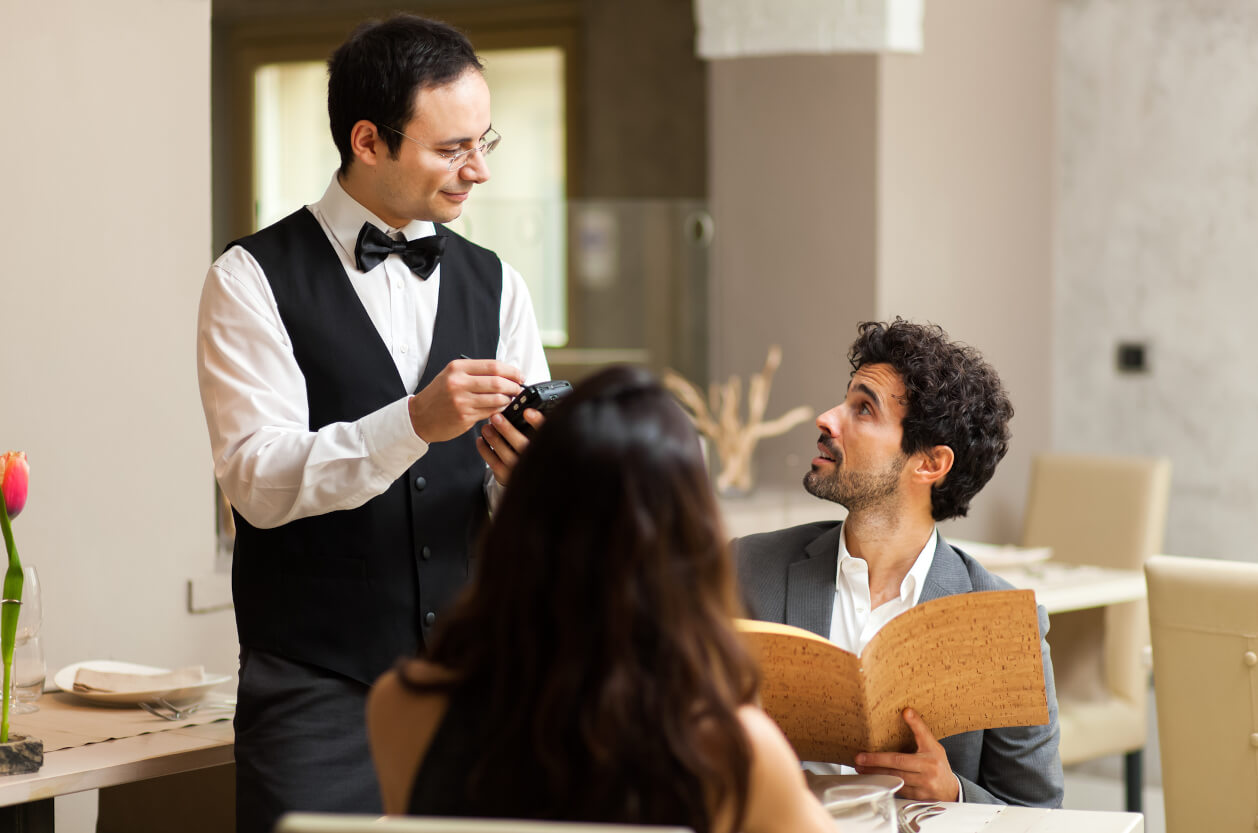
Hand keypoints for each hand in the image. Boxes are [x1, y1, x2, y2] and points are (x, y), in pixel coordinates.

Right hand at [408, 359, 522, 442]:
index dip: (511, 371)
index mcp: (457, 368)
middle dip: (513, 386)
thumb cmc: (438, 395)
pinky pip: (490, 412)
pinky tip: (501, 409)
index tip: (519, 375)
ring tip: (511, 399)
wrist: (419, 417)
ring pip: (497, 399)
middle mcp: (458, 383)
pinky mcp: (465, 417)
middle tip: (519, 389)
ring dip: (508, 400)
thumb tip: (505, 373)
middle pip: (497, 382)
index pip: (492, 366)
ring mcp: (462, 401)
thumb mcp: (451, 376)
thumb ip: (475, 373)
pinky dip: (499, 410)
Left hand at [477, 408, 543, 485]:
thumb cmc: (528, 447)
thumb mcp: (534, 433)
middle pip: (522, 445)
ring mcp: (519, 469)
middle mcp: (534, 459)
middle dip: (507, 430)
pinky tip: (481, 439)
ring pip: (506, 455)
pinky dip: (485, 450)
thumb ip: (532, 423)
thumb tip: (522, 401)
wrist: (524, 474)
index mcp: (545, 445)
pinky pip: (493, 463)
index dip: (537, 422)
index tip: (528, 412)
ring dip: (494, 439)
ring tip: (486, 427)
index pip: (544, 432)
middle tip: (496, 417)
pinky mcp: (505, 475)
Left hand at [853, 708, 959, 801]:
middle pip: (899, 764)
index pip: (921, 737)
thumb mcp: (932, 746)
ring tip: (861, 768)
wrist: (950, 790)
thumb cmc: (938, 764)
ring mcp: (924, 786)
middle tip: (860, 758)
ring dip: (876, 774)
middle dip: (877, 761)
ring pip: (896, 779)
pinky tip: (873, 780)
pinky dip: (884, 784)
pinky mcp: (918, 797)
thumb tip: (906, 711)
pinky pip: (898, 790)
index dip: (914, 725)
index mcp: (933, 754)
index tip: (905, 712)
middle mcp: (929, 770)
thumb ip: (919, 730)